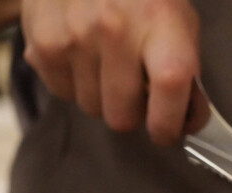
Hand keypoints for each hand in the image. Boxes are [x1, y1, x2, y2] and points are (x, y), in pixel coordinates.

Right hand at [21, 0, 199, 145]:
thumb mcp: (178, 20)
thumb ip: (187, 71)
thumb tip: (190, 120)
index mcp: (160, 23)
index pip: (170, 87)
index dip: (168, 123)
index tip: (167, 133)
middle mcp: (115, 29)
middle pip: (123, 116)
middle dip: (132, 113)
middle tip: (135, 91)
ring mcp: (75, 36)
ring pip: (92, 109)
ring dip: (102, 97)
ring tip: (107, 64)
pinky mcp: (42, 43)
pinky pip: (63, 94)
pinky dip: (74, 84)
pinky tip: (83, 56)